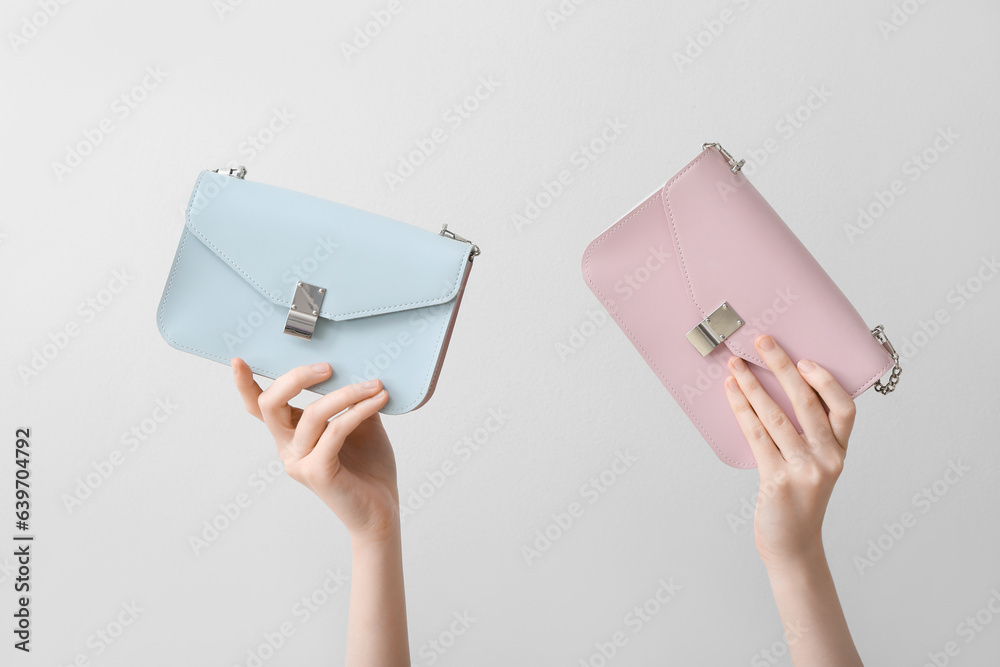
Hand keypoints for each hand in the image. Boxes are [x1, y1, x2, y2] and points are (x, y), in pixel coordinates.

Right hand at [231, 359, 399, 543]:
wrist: (381, 511)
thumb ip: (350, 399)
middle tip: (328, 367)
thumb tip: (359, 368)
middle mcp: (288, 448)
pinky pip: (335, 431)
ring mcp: (299, 461)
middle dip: (296, 378)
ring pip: (313, 414)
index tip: (239, 361)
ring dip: (347, 394)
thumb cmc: (369, 467)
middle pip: (271, 405)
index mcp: (291, 434)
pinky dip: (358, 411)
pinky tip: (378, 400)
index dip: (245, 385)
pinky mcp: (317, 472)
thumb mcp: (359, 424)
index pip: (260, 409)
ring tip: (374, 385)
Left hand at [724, 336, 856, 568]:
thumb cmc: (800, 501)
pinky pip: (756, 435)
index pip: (845, 409)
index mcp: (839, 452)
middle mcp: (827, 459)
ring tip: (735, 365)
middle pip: (806, 403)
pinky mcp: (777, 480)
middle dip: (782, 367)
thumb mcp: (817, 466)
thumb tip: (784, 387)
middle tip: (763, 342)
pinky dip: (741, 409)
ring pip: (775, 416)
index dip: (826, 381)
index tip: (805, 359)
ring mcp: (803, 470)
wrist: (792, 546)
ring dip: (752, 386)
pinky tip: (731, 393)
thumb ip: (811, 435)